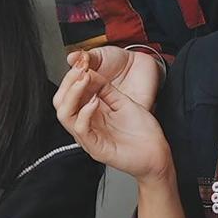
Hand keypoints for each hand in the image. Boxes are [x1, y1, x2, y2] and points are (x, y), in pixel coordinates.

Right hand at [55, 45, 171, 179]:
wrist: (157, 154)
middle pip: (60, 103)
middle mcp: (85, 125)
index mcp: (89, 115)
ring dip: (73, 94)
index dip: (72, 77)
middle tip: (80, 69)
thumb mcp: (123, 102)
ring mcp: (88, 138)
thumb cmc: (142, 132)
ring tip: (84, 80)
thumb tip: (89, 72)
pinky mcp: (96, 148)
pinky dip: (85, 113)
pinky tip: (95, 101)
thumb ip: (106, 88)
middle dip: (68, 82)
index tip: (81, 62)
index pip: (67, 94)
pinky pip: (81, 129)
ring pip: (65, 115)